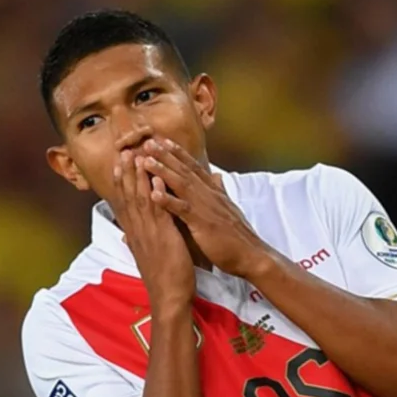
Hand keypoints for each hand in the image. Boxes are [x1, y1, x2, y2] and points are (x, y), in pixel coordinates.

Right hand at [110, 150, 195, 312]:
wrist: (169, 297)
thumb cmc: (164, 275)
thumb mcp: (152, 252)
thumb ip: (146, 236)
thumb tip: (135, 230)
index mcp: (136, 233)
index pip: (125, 202)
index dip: (122, 181)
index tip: (120, 161)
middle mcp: (137, 230)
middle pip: (127, 196)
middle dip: (125, 172)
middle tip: (123, 149)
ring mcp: (148, 233)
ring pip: (139, 200)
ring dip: (137, 177)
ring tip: (135, 155)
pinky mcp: (162, 238)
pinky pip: (157, 213)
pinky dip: (156, 195)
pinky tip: (156, 179)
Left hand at [141, 139, 270, 277]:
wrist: (251, 255)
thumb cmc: (238, 236)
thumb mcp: (229, 208)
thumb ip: (221, 190)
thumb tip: (217, 176)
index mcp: (214, 192)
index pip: (194, 168)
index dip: (178, 153)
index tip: (163, 141)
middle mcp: (209, 195)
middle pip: (184, 170)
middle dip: (166, 155)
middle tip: (148, 141)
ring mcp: (205, 208)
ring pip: (181, 185)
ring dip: (163, 171)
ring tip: (145, 160)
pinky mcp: (202, 223)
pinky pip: (183, 210)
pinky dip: (168, 201)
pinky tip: (153, 194)